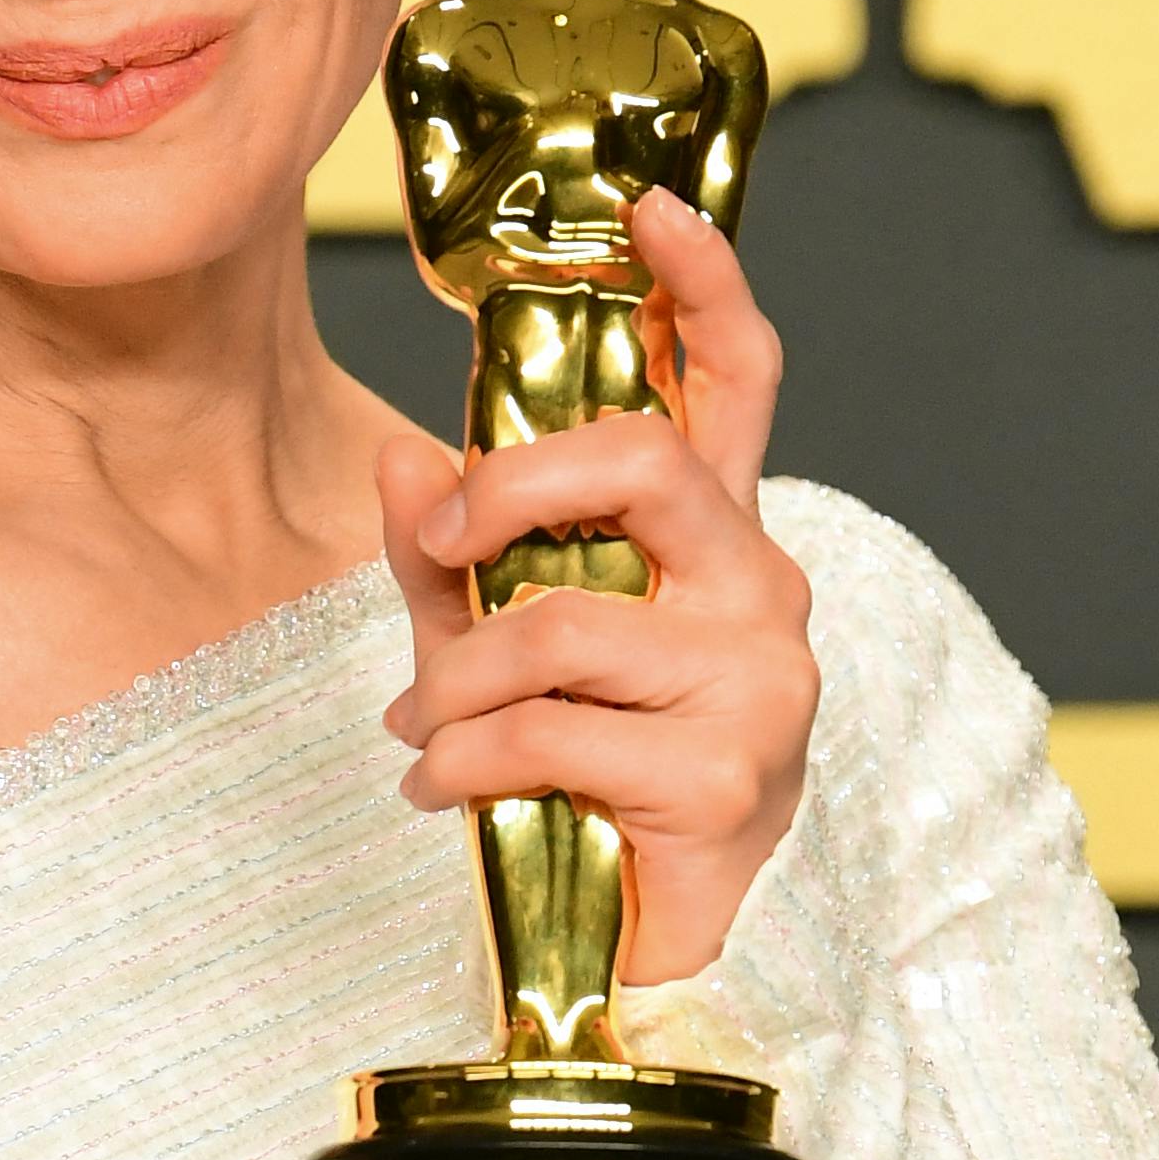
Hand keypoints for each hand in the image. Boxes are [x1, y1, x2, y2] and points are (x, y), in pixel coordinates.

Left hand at [375, 188, 813, 985]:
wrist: (639, 954)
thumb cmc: (580, 778)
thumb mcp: (495, 646)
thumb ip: (451, 555)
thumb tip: (397, 456)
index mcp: (714, 537)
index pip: (738, 381)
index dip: (705, 284)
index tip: (654, 205)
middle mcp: (761, 587)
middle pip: (644, 464)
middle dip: (509, 491)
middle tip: (441, 545)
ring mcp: (759, 680)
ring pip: (561, 621)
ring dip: (453, 683)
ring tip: (425, 732)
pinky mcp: (728, 774)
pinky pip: (549, 730)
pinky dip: (463, 760)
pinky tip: (443, 790)